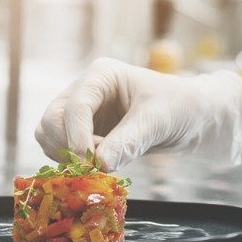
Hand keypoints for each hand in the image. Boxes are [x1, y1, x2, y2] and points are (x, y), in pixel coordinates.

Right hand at [34, 58, 241, 170]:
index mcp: (101, 75)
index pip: (75, 106)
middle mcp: (85, 90)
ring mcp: (81, 112)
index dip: (77, 137)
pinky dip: (71, 162)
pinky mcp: (82, 133)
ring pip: (49, 135)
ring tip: (103, 162)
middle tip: (95, 166)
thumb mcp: (157, 121)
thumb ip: (130, 141)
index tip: (91, 163)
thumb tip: (100, 164)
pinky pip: (59, 149)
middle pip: (52, 119)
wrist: (191, 118)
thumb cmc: (179, 107)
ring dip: (67, 155)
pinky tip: (101, 164)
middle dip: (68, 146)